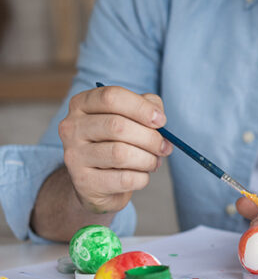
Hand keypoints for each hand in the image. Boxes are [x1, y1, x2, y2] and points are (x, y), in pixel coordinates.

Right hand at [58, 85, 172, 213]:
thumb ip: (147, 107)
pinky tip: (141, 175)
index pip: (111, 97)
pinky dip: (142, 178)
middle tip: (165, 147)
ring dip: (148, 159)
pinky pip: (124, 178)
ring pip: (121, 154)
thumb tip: (158, 116)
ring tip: (153, 162)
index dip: (141, 108)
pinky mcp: (84, 182)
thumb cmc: (119, 142)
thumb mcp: (132, 118)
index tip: (161, 121)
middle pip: (117, 126)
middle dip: (150, 138)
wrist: (99, 182)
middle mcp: (71, 127)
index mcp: (82, 104)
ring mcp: (74, 156)